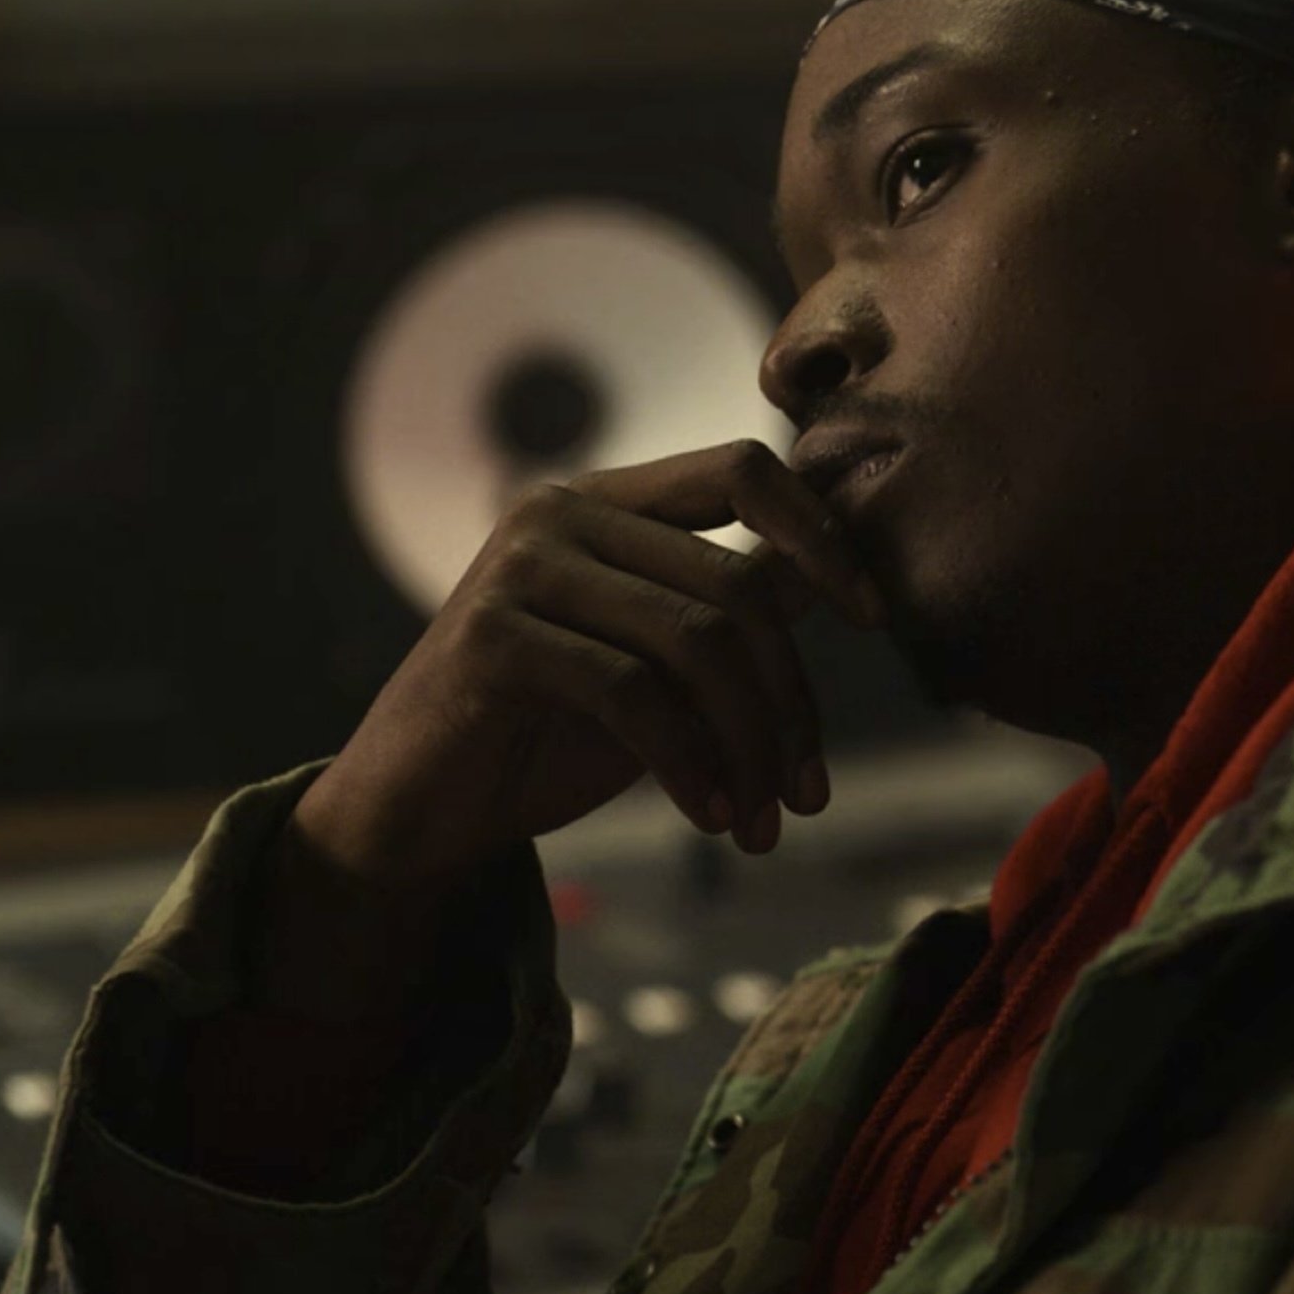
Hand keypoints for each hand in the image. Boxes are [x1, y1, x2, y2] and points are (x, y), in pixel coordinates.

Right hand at [290, 440, 883, 889]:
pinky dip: (690, 764)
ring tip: (763, 824)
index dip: (823, 534)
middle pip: (737, 584)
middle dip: (791, 702)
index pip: (743, 469)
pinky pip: (635, 694)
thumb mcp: (659, 667)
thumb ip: (730, 611)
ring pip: (699, 641)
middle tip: (807, 794)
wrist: (418, 809)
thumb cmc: (547, 734)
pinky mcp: (491, 638)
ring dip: (751, 746)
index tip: (874, 617)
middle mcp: (560, 511)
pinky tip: (710, 818)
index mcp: (608, 501)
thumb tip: (838, 577)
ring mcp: (520, 567)